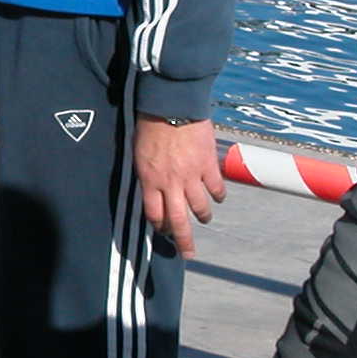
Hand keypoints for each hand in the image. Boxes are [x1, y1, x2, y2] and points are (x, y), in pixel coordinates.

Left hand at [133, 116, 223, 257]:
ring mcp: (191, 176)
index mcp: (150, 180)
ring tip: (204, 218)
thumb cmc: (150, 124)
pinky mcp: (208, 165)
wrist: (172, 105)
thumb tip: (151, 185)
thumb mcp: (138, 151)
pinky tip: (218, 197)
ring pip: (200, 207)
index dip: (160, 226)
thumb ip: (146, 172)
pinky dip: (218, 195)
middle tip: (188, 253)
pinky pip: (216, 188)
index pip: (154, 214)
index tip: (163, 231)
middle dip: (183, 241)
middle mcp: (171, 183)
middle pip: (178, 221)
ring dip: (202, 216)